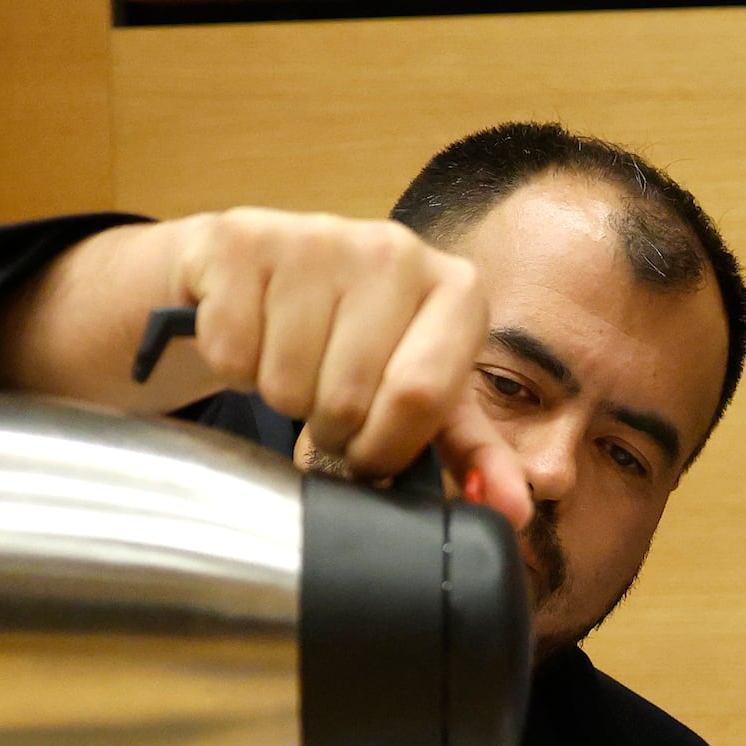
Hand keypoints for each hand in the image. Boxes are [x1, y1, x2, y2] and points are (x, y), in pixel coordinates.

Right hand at [0, 209, 533, 523]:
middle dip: (329, 427)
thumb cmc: (346, 342)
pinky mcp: (242, 239)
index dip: (384, 446)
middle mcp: (396, 249)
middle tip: (322, 405)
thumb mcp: (420, 396)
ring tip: (288, 363)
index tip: (369, 451)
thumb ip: (473, 453)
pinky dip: (234, 366)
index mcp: (456, 290)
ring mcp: (318, 235)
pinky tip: (252, 336)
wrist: (248, 279)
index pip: (421, 396)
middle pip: (349, 397)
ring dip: (280, 395)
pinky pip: (233, 354)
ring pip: (287, 381)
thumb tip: (512, 509)